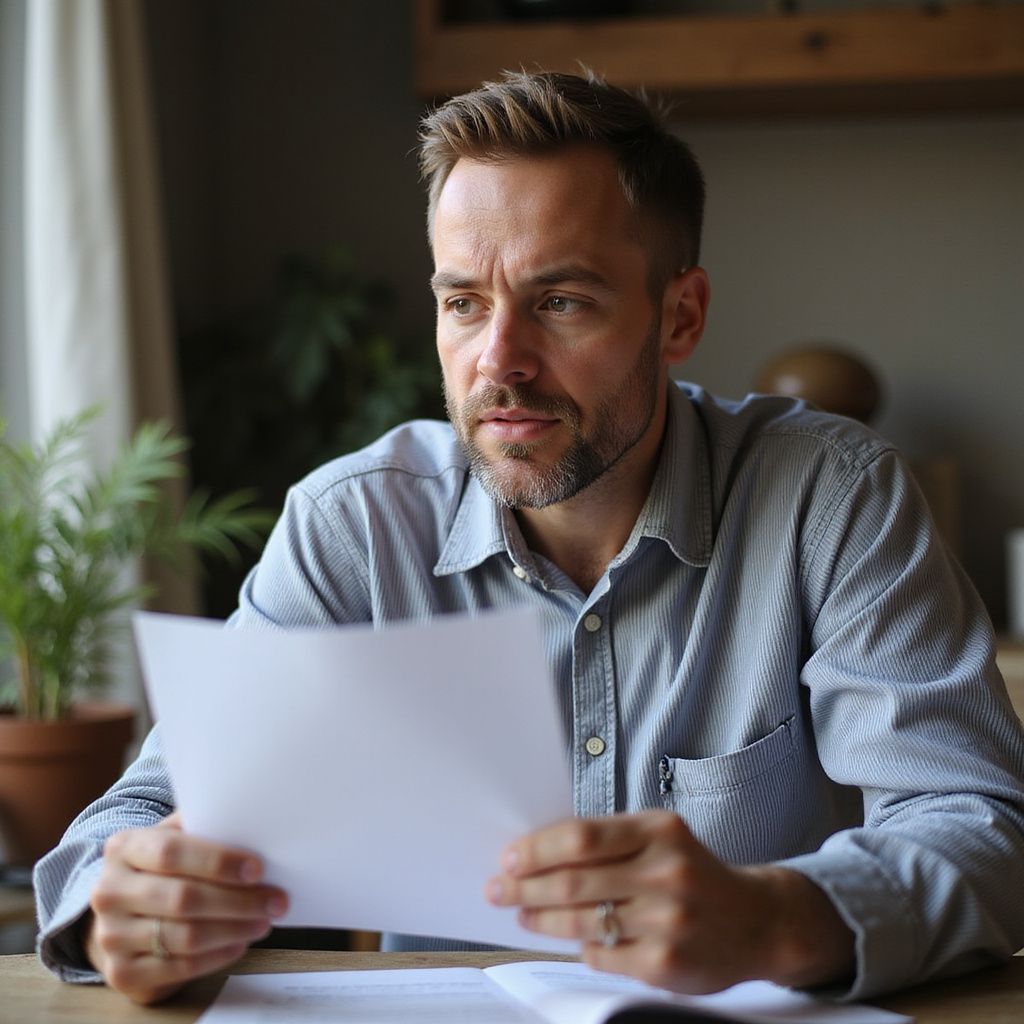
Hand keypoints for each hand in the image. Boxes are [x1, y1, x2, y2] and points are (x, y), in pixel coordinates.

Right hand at [85, 812, 287, 1003]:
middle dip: (238, 901)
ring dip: (234, 929)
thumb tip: (255, 821)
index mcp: (124, 848)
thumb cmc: (162, 869)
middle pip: (182, 898)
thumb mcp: (174, 838)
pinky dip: (217, 956)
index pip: (171, 852)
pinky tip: (240, 943)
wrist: (122, 915)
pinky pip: (180, 967)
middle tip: (276, 901)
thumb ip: (204, 827)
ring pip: (184, 936)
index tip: (258, 869)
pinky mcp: (122, 973)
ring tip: (264, 921)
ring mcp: (112, 936)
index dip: (218, 861)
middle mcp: (109, 892)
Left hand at [485, 810, 853, 993]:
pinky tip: (571, 939)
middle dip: (525, 887)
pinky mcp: (666, 964)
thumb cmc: (694, 872)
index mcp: (660, 831)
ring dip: (541, 919)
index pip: (582, 837)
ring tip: (521, 914)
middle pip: (574, 881)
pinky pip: (602, 956)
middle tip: (497, 890)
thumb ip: (610, 842)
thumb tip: (538, 854)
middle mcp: (666, 872)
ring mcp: (667, 921)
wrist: (758, 921)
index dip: (537, 849)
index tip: (508, 858)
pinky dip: (581, 946)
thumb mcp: (661, 838)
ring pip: (582, 921)